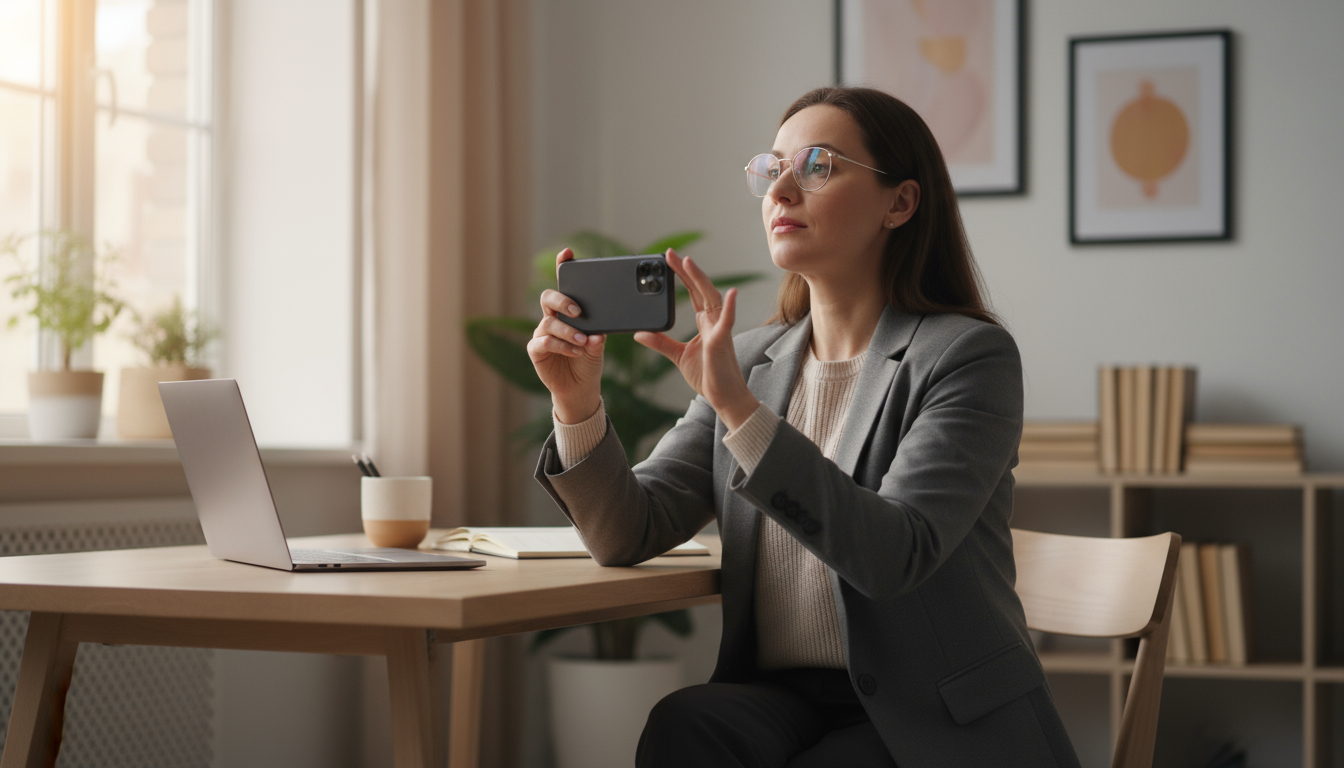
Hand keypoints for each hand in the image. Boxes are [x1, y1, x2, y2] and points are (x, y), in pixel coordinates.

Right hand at [527, 248, 605, 423]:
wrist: (581, 387)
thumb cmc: (588, 360)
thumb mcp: (598, 346)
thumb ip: (599, 337)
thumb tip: (600, 332)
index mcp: (568, 310)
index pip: (564, 284)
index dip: (562, 266)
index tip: (567, 253)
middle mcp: (553, 317)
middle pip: (549, 297)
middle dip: (563, 300)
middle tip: (578, 311)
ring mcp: (543, 332)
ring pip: (549, 322)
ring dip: (568, 331)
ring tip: (584, 341)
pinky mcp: (536, 349)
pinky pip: (545, 342)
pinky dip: (562, 346)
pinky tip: (576, 351)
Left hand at [634, 250, 759, 430]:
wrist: (724, 397)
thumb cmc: (708, 376)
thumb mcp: (678, 356)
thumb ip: (661, 343)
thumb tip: (639, 333)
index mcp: (705, 323)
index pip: (692, 293)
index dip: (682, 276)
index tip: (668, 261)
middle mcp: (714, 321)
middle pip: (700, 289)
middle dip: (686, 271)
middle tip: (671, 254)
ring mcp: (720, 329)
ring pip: (711, 298)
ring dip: (701, 279)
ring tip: (689, 262)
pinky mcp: (723, 342)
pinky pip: (727, 322)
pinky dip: (730, 307)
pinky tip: (731, 293)